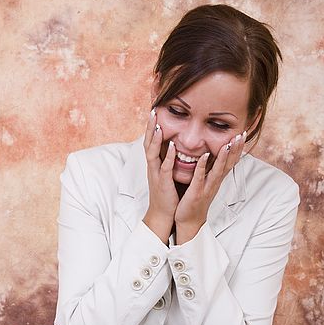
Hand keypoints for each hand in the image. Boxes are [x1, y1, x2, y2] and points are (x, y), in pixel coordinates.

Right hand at [142, 110, 178, 242]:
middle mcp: (153, 166)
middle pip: (148, 142)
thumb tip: (176, 146)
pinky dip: (168, 156)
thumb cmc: (168, 193)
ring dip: (155, 138)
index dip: (151, 127)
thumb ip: (170, 160)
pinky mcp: (163, 183)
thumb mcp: (168, 173)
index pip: (151, 141)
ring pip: (152, 153)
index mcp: (155, 164)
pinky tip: (172, 146)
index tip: (155, 111)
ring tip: (157, 124)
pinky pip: (164, 168)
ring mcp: (156, 174)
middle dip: (149, 127)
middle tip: (152, 110)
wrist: (163, 214)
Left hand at [175, 131, 246, 243]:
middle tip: (242, 134)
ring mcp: (207, 188)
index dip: (238, 148)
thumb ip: (210, 170)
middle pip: (229, 164)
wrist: (189, 222)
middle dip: (236, 149)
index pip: (231, 161)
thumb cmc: (196, 201)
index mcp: (217, 180)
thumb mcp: (205, 183)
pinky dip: (202, 166)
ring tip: (229, 142)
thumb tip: (212, 156)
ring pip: (218, 170)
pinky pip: (200, 178)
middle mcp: (215, 183)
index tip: (243, 134)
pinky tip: (204, 155)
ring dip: (224, 156)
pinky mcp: (196, 192)